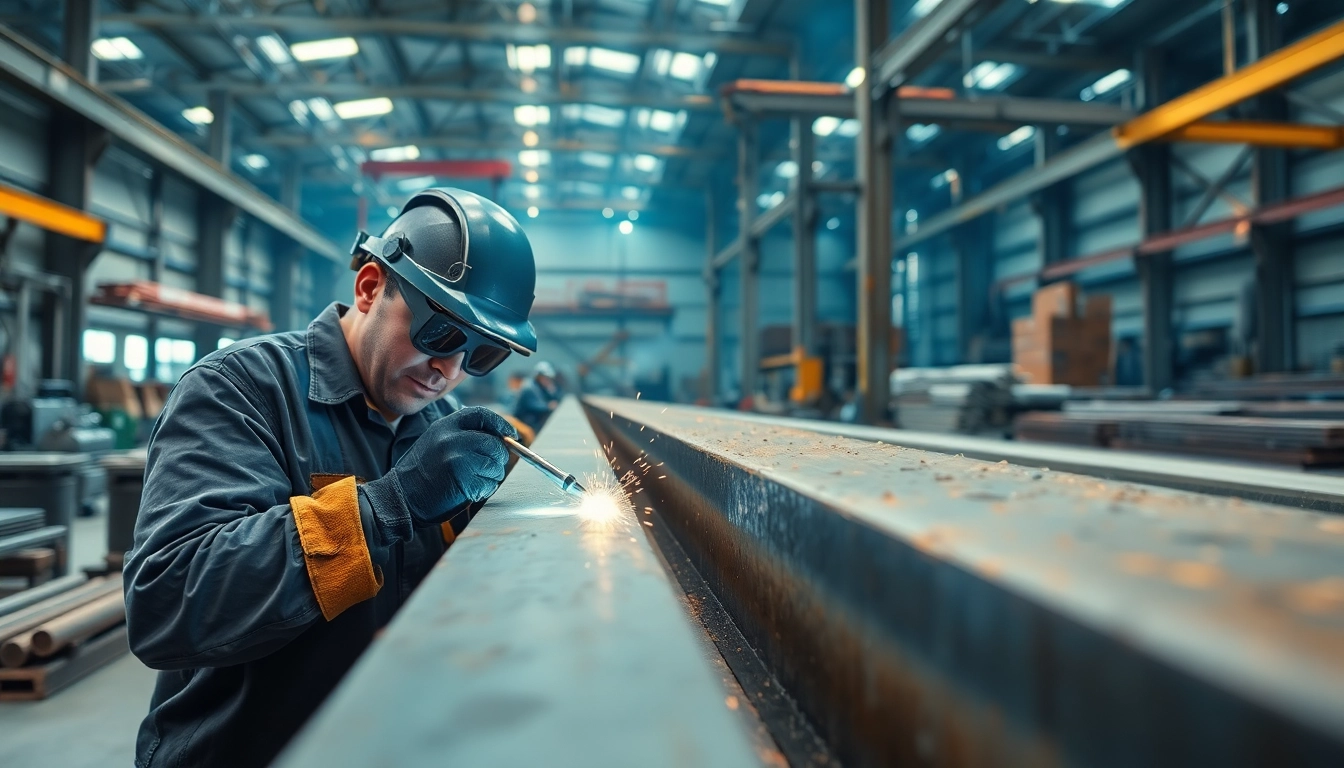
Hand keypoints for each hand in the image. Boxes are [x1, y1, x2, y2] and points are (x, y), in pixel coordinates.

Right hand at [363, 407, 516, 532]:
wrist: (400, 498)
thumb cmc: (421, 473)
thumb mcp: (435, 442)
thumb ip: (461, 435)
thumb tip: (498, 436)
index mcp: (445, 426)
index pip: (481, 415)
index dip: (500, 424)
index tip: (511, 435)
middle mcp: (452, 439)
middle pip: (494, 443)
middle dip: (498, 457)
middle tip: (489, 468)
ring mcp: (458, 459)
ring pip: (495, 465)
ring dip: (491, 476)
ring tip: (472, 480)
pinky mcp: (463, 480)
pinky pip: (489, 484)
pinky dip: (485, 490)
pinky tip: (468, 491)